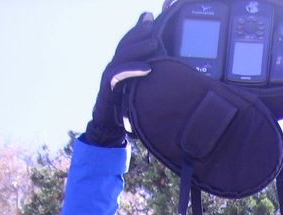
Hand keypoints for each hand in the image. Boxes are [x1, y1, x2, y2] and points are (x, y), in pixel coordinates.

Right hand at [85, 13, 157, 146]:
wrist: (111, 131)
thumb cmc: (130, 110)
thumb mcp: (147, 91)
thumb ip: (155, 77)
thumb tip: (175, 69)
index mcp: (125, 65)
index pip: (132, 42)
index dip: (140, 28)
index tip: (152, 16)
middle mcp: (116, 68)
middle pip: (126, 44)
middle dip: (139, 31)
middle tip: (152, 22)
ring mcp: (110, 78)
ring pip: (121, 56)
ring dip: (138, 47)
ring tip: (154, 42)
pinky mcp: (107, 90)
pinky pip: (117, 76)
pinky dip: (132, 70)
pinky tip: (147, 68)